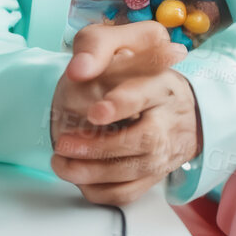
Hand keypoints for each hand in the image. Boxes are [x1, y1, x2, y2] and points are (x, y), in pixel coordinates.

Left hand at [49, 22, 200, 205]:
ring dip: (92, 172)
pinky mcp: (155, 175)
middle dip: (99, 147)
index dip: (121, 104)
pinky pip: (129, 192)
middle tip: (62, 144)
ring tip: (59, 162)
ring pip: (134, 171)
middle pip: (144, 141)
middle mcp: (169, 119)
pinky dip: (100, 191)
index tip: (94, 111)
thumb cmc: (138, 69)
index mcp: (161, 83)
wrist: (176, 103)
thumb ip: (96, 45)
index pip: (146, 93)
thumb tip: (78, 69)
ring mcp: (166, 151)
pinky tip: (77, 177)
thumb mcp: (120, 42)